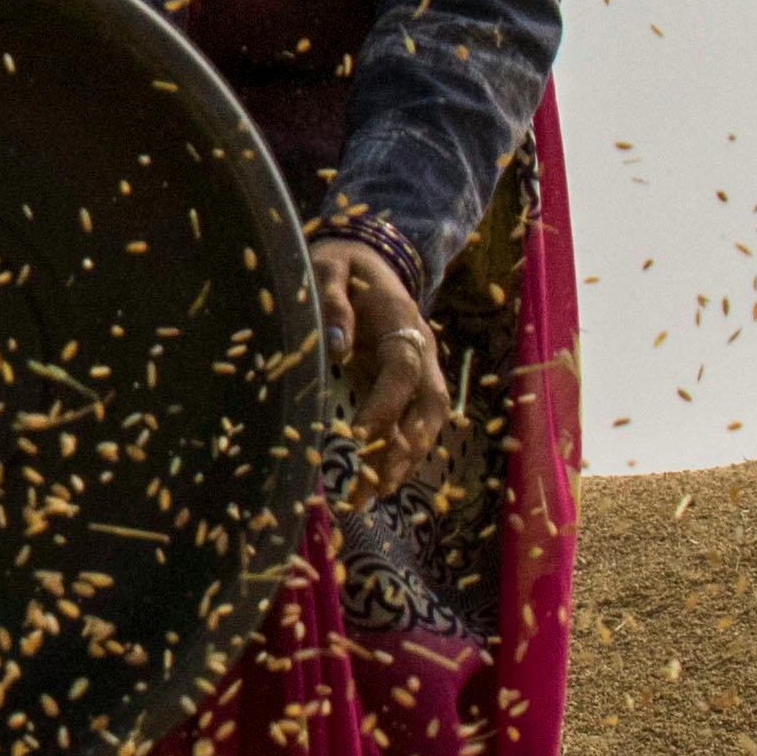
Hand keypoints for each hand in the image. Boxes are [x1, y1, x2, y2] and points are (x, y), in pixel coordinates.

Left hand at [326, 237, 456, 499]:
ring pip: (427, 420)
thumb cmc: (342, 266)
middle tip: (375, 485)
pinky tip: (379, 483)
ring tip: (374, 495)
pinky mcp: (412, 384)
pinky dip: (403, 454)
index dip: (385, 405)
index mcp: (402, 320)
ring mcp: (422, 368)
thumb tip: (337, 345)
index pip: (402, 368)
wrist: (369, 259)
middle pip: (428, 404)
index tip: (359, 438)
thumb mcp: (328, 267)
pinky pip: (416, 423)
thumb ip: (332, 300)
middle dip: (406, 447)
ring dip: (406, 459)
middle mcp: (421, 349)